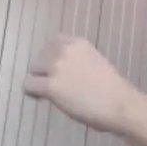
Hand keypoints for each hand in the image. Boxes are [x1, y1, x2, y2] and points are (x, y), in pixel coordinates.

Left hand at [22, 33, 139, 134]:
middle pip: (41, 56)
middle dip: (45, 69)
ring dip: (38, 80)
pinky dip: (32, 92)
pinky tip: (41, 98)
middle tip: (54, 84)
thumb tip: (65, 71)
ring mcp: (57, 67)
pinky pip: (28, 85)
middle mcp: (65, 51)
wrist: (118, 103)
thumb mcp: (96, 62)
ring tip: (47, 92)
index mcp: (79, 43)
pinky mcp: (50, 86)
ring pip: (33, 70)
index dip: (53, 56)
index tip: (59, 69)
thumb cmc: (113, 88)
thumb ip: (79, 61)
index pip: (54, 42)